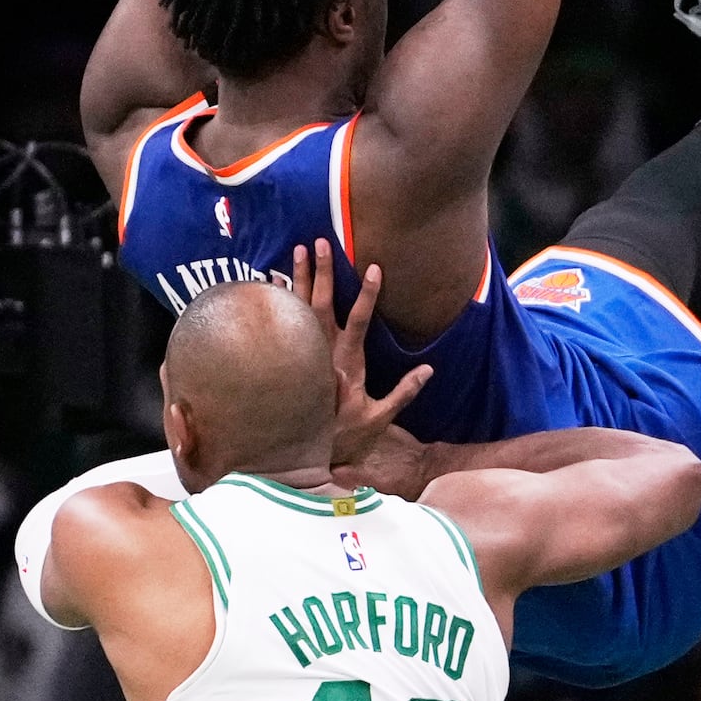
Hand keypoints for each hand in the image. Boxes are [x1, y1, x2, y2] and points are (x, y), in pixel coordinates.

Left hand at [289, 240, 432, 473]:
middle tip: (321, 242)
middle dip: (322, 272)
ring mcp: (303, 355)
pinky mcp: (289, 360)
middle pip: (321, 305)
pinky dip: (276, 303)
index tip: (374, 268)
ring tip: (297, 250)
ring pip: (298, 309)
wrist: (301, 458)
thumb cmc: (344, 437)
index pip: (360, 321)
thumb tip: (428, 369)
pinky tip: (271, 281)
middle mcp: (322, 354)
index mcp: (347, 363)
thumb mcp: (379, 417)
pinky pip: (279, 325)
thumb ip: (404, 392)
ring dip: (297, 278)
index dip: (367, 294)